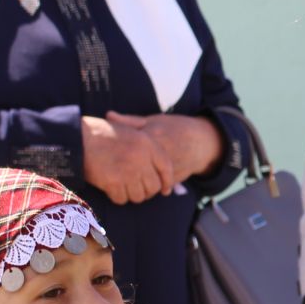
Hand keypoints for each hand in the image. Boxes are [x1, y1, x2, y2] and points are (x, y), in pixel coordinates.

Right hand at [83, 115, 175, 203]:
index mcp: (147, 144)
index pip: (166, 167)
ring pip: (138, 196)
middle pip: (153, 186)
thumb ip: (147, 147)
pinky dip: (116, 197)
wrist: (78, 137)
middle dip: (146, 192)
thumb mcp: (130, 131)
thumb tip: (164, 166)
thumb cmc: (103, 134)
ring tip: (122, 187)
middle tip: (137, 190)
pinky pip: (121, 199)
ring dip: (131, 195)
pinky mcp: (113, 182)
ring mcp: (127, 171)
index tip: (165, 190)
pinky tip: (111, 189)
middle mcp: (141, 158)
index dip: (167, 181)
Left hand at [107, 112, 223, 182]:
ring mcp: (166, 166)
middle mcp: (158, 152)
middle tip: (108, 174)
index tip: (103, 157)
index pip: (126, 147)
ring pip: (144, 179)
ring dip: (134, 184)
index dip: (113, 154)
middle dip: (121, 172)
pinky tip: (138, 188)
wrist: (201, 141)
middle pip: (133, 166)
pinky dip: (146, 188)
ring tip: (123, 183)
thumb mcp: (154, 120)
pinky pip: (155, 186)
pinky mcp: (174, 178)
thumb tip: (108, 115)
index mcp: (151, 136)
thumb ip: (131, 121)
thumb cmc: (174, 128)